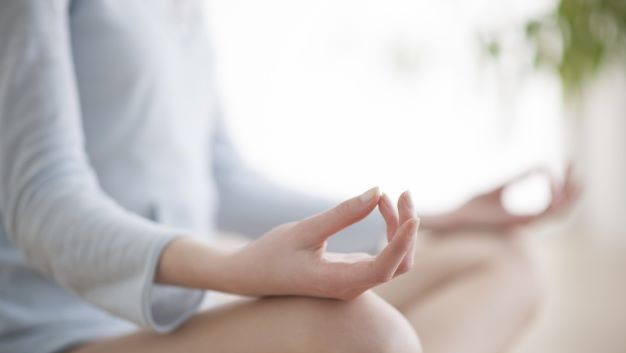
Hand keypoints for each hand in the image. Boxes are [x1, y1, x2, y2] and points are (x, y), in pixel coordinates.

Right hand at [221, 187, 419, 299]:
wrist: (252, 275)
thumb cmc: (272, 254)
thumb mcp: (304, 231)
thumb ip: (342, 215)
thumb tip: (377, 191)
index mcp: (339, 282)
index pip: (385, 268)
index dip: (402, 243)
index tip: (412, 216)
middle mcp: (353, 286)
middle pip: (400, 264)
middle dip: (407, 229)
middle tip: (402, 193)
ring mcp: (355, 281)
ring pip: (396, 260)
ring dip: (399, 228)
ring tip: (388, 196)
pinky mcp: (353, 271)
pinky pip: (383, 255)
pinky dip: (388, 230)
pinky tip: (379, 206)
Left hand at [434, 165, 579, 232]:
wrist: (458, 218)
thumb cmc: (474, 206)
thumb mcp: (500, 187)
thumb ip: (518, 178)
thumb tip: (538, 166)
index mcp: (525, 217)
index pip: (553, 203)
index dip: (560, 184)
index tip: (555, 164)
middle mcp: (529, 222)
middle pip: (562, 208)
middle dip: (571, 187)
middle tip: (572, 164)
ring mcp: (526, 224)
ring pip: (561, 213)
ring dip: (570, 194)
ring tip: (573, 174)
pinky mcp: (521, 223)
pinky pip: (548, 212)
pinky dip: (554, 197)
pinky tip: (552, 180)